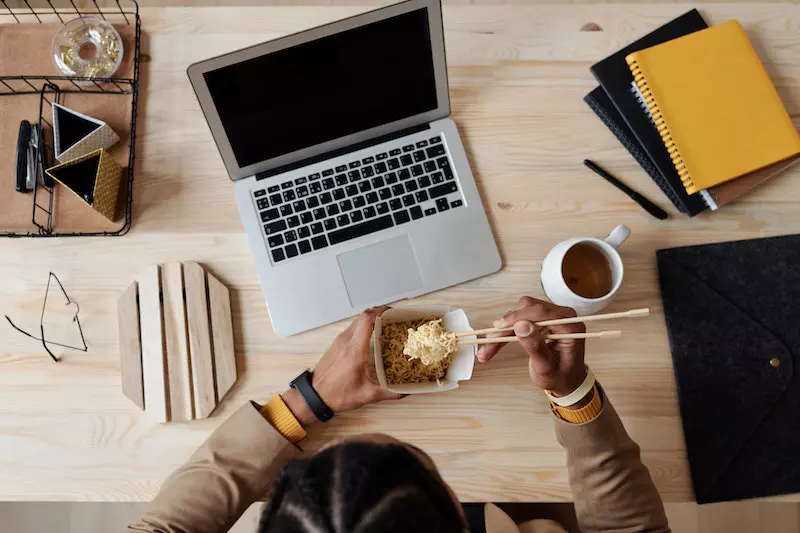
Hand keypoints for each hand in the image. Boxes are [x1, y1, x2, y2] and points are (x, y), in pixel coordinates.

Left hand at [283, 307, 403, 425]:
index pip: (367, 319)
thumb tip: (406, 391)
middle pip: (363, 316)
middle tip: (393, 319)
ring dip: (370, 320)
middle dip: (379, 314)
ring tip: (385, 327)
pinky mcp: (336, 345)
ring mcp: (339, 341)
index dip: (381, 311)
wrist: (314, 396)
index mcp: (354, 349)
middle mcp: (346, 341)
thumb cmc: (337, 394)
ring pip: (357, 322)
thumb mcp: (367, 395)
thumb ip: (389, 393)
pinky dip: (363, 328)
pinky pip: (352, 329)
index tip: (393, 312)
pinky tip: (371, 338)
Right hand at [477, 296, 586, 396]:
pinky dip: (506, 330)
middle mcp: (563, 316)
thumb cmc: (560, 377)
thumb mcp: (546, 368)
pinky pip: (520, 318)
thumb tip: (521, 325)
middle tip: (489, 342)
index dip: (518, 317)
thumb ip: (535, 347)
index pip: (541, 312)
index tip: (499, 327)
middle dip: (507, 325)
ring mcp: (552, 316)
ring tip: (489, 348)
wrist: (566, 381)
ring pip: (520, 312)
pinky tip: (494, 343)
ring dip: (503, 328)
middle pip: (528, 309)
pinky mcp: (542, 319)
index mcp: (571, 326)